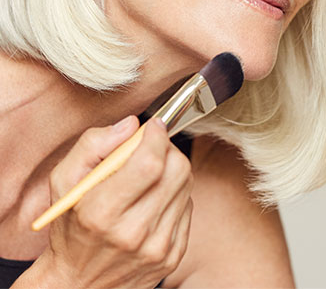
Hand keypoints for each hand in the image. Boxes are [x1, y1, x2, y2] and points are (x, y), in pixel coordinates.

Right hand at [29, 116, 192, 287]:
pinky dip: (175, 195)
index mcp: (102, 212)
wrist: (79, 284)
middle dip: (168, 150)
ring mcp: (156, 247)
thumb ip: (93, 145)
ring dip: (172, 170)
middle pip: (177, 170)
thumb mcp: (64, 181)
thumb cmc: (70, 226)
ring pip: (186, 185)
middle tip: (153, 149)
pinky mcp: (173, 255)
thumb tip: (131, 125)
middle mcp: (133, 233)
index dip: (157, 136)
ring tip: (149, 177)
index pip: (149, 163)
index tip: (155, 125)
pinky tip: (154, 200)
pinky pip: (188, 207)